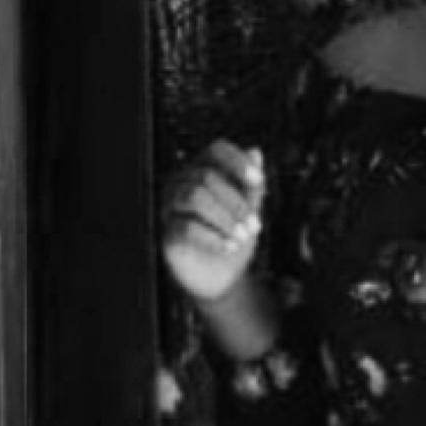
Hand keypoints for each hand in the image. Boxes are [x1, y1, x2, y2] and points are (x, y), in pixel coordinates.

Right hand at [161, 140, 265, 304]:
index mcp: (203, 169)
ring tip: (242, 237)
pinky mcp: (167, 232)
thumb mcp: (249, 209)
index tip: (257, 182)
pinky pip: (186, 227)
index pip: (216, 150)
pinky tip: (228, 247)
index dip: (237, 162)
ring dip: (225, 218)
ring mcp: (170, 206)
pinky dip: (213, 237)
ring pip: (195, 196)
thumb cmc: (233, 236)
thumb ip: (251, 185)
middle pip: (207, 176)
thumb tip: (255, 152)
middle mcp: (182, 182)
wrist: (222, 276)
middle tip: (254, 226)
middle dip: (236, 202)